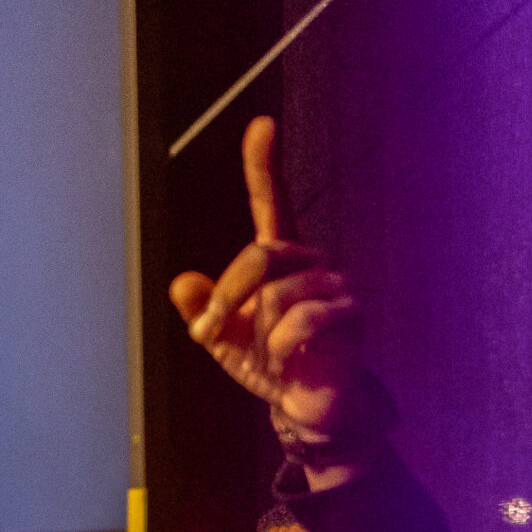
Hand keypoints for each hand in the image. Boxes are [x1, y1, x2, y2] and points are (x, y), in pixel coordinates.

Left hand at [170, 116, 364, 435]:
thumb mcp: (223, 336)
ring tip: (266, 356)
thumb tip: (180, 282)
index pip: (272, 201)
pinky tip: (284, 362)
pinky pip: (301, 321)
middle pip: (260, 255)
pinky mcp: (351, 315)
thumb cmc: (269, 362)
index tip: (262, 126)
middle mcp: (312, 259)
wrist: (308, 405)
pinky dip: (280, 348)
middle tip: (205, 331)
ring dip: (257, 334)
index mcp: (281, 255)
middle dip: (225, 297)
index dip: (264, 164)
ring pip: (277, 295)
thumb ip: (201, 308)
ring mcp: (336, 284)